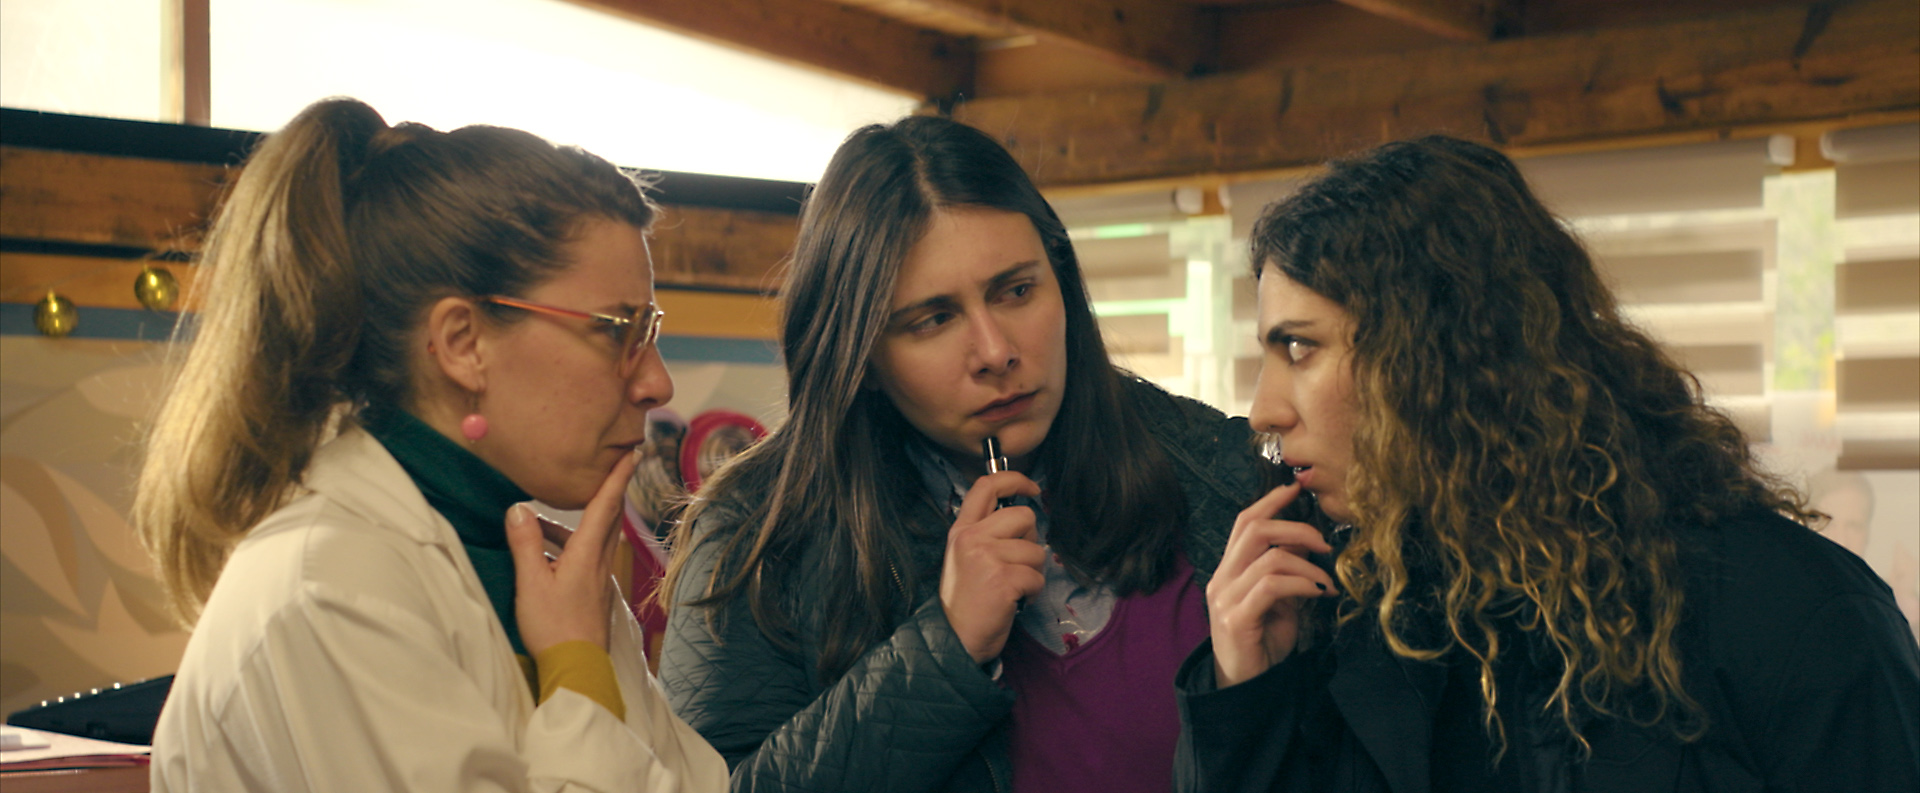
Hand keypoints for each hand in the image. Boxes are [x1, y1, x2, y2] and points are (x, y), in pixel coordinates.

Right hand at [507, 448, 638, 654]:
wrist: (577, 667)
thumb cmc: (554, 626)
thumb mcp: (532, 583)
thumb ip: (526, 544)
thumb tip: (518, 509)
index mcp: (587, 553)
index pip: (606, 506)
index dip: (618, 477)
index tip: (633, 452)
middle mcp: (600, 561)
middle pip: (607, 517)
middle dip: (608, 489)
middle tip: (609, 466)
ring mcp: (600, 578)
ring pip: (593, 538)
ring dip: (575, 523)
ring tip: (537, 523)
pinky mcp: (594, 592)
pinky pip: (587, 556)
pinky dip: (571, 544)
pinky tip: (545, 555)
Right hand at [940, 471, 1046, 663]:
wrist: (953, 639)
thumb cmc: (966, 602)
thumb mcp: (965, 557)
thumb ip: (986, 534)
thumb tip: (1022, 519)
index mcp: (961, 530)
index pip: (986, 486)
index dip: (1014, 479)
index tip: (1032, 487)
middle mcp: (971, 538)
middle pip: (1024, 516)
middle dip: (1030, 541)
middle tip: (1017, 564)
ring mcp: (987, 558)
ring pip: (1035, 551)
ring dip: (1032, 573)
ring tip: (1012, 588)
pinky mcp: (1003, 580)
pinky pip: (1037, 577)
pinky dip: (1032, 593)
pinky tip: (1014, 601)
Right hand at [1208, 483, 1337, 687]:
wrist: (1245, 688)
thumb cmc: (1263, 643)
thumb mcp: (1281, 600)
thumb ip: (1288, 570)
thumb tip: (1308, 541)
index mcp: (1229, 570)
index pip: (1244, 522)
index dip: (1270, 500)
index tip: (1296, 487)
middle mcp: (1222, 578)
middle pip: (1253, 529)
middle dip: (1295, 526)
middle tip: (1325, 541)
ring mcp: (1225, 597)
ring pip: (1268, 557)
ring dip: (1307, 564)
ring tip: (1327, 581)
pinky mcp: (1236, 618)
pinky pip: (1272, 585)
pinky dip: (1302, 583)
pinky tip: (1318, 593)